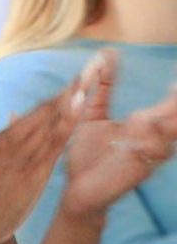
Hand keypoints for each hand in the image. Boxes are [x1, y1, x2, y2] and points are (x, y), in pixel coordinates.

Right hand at [0, 54, 108, 243]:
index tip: (76, 81)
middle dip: (68, 90)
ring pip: (51, 120)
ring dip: (70, 99)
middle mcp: (12, 141)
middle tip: (89, 70)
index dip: (58, 96)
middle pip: (46, 109)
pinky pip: (54, 141)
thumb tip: (14, 115)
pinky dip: (67, 122)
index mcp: (3, 139)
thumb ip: (8, 140)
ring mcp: (22, 154)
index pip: (37, 112)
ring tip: (88, 79)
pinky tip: (80, 108)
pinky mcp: (32, 169)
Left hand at [62, 61, 176, 223]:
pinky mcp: (138, 170)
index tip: (176, 78)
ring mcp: (148, 154)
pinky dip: (153, 141)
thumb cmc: (87, 153)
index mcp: (145, 123)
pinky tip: (148, 123)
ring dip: (171, 118)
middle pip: (176, 116)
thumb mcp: (92, 114)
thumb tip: (109, 52)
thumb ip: (102, 87)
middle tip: (176, 86)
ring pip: (171, 134)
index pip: (171, 103)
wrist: (77, 191)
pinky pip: (153, 154)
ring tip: (169, 100)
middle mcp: (152, 138)